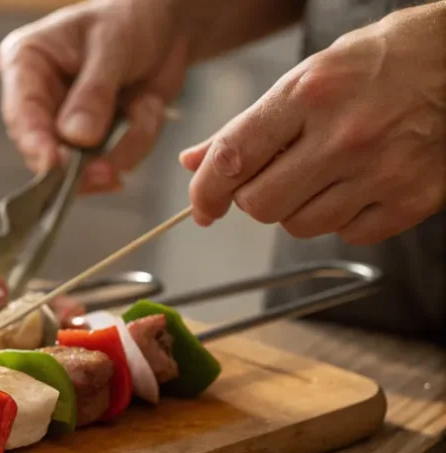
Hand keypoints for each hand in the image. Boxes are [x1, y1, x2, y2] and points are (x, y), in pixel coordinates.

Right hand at [0, 0, 187, 191]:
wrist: (166, 24)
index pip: (20, 114)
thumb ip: (94, 92)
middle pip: (45, 150)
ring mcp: (67, 123)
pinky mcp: (95, 139)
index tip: (53, 165)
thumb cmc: (130, 18)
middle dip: (81, 165)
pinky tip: (148, 106)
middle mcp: (40, 98)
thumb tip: (76, 138)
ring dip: (120, 148)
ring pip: (81, 164)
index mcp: (26, 64)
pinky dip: (139, 140)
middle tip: (108, 173)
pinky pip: (113, 160)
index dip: (35, 144)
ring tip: (146, 108)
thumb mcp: (113, 46)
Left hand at [180, 2, 445, 244]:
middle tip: (271, 179)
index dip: (206, 191)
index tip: (202, 206)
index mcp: (310, 94)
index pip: (233, 158)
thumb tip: (196, 162)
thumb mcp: (307, 75)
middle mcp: (345, 136)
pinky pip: (347, 234)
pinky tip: (355, 185)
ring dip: (296, 209)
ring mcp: (381, 171)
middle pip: (261, 205)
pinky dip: (341, 218)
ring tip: (321, 175)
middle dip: (254, 198)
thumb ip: (247, 125)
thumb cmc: (381, 63)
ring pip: (299, 226)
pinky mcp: (412, 200)